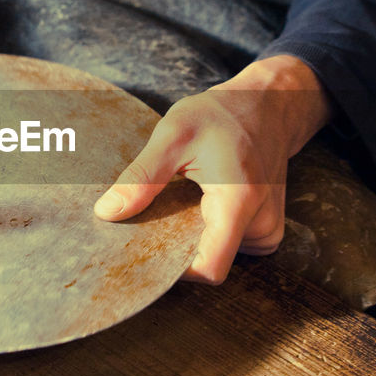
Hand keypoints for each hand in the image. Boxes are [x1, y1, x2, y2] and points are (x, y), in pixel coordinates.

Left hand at [94, 55, 328, 283]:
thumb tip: (107, 212)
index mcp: (238, 202)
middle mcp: (261, 222)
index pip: (209, 268)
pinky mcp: (266, 229)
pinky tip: (201, 204)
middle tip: (154, 216)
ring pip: (219, 255)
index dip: (173, 269)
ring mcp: (268, 229)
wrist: (267, 105)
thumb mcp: (173, 134)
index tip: (145, 251)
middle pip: (209, 262)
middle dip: (176, 248)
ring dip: (193, 237)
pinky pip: (231, 246)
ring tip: (184, 200)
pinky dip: (209, 232)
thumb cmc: (221, 115)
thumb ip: (141, 176)